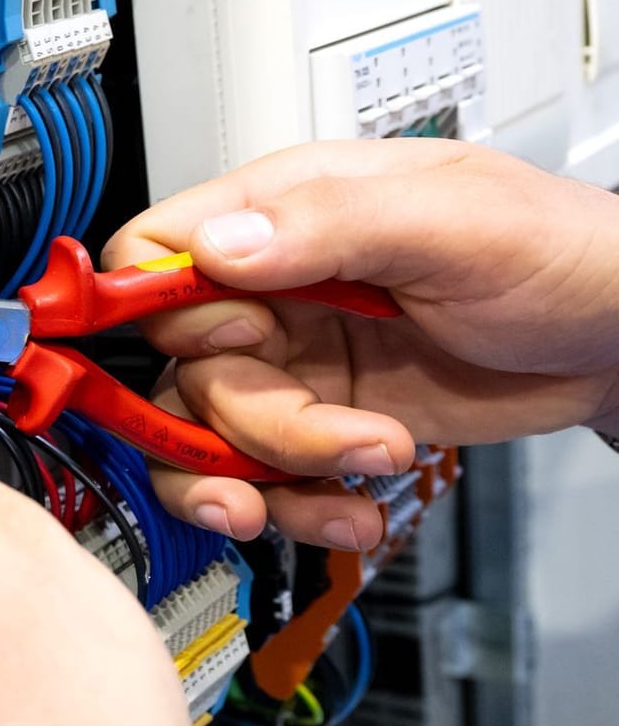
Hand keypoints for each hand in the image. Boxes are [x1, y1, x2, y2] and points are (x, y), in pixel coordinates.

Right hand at [105, 139, 618, 547]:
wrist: (616, 342)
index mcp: (284, 215)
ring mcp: (290, 365)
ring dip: (273, 479)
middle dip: (247, 424)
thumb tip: (219, 245)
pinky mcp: (316, 426)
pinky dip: (297, 510)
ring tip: (358, 476)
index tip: (206, 351)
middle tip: (330, 434)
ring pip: (209, 440)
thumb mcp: (453, 221)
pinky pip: (259, 482)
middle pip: (182, 371)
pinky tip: (352, 509)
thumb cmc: (557, 253)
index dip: (153, 307)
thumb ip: (332, 224)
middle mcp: (270, 293)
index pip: (154, 251)